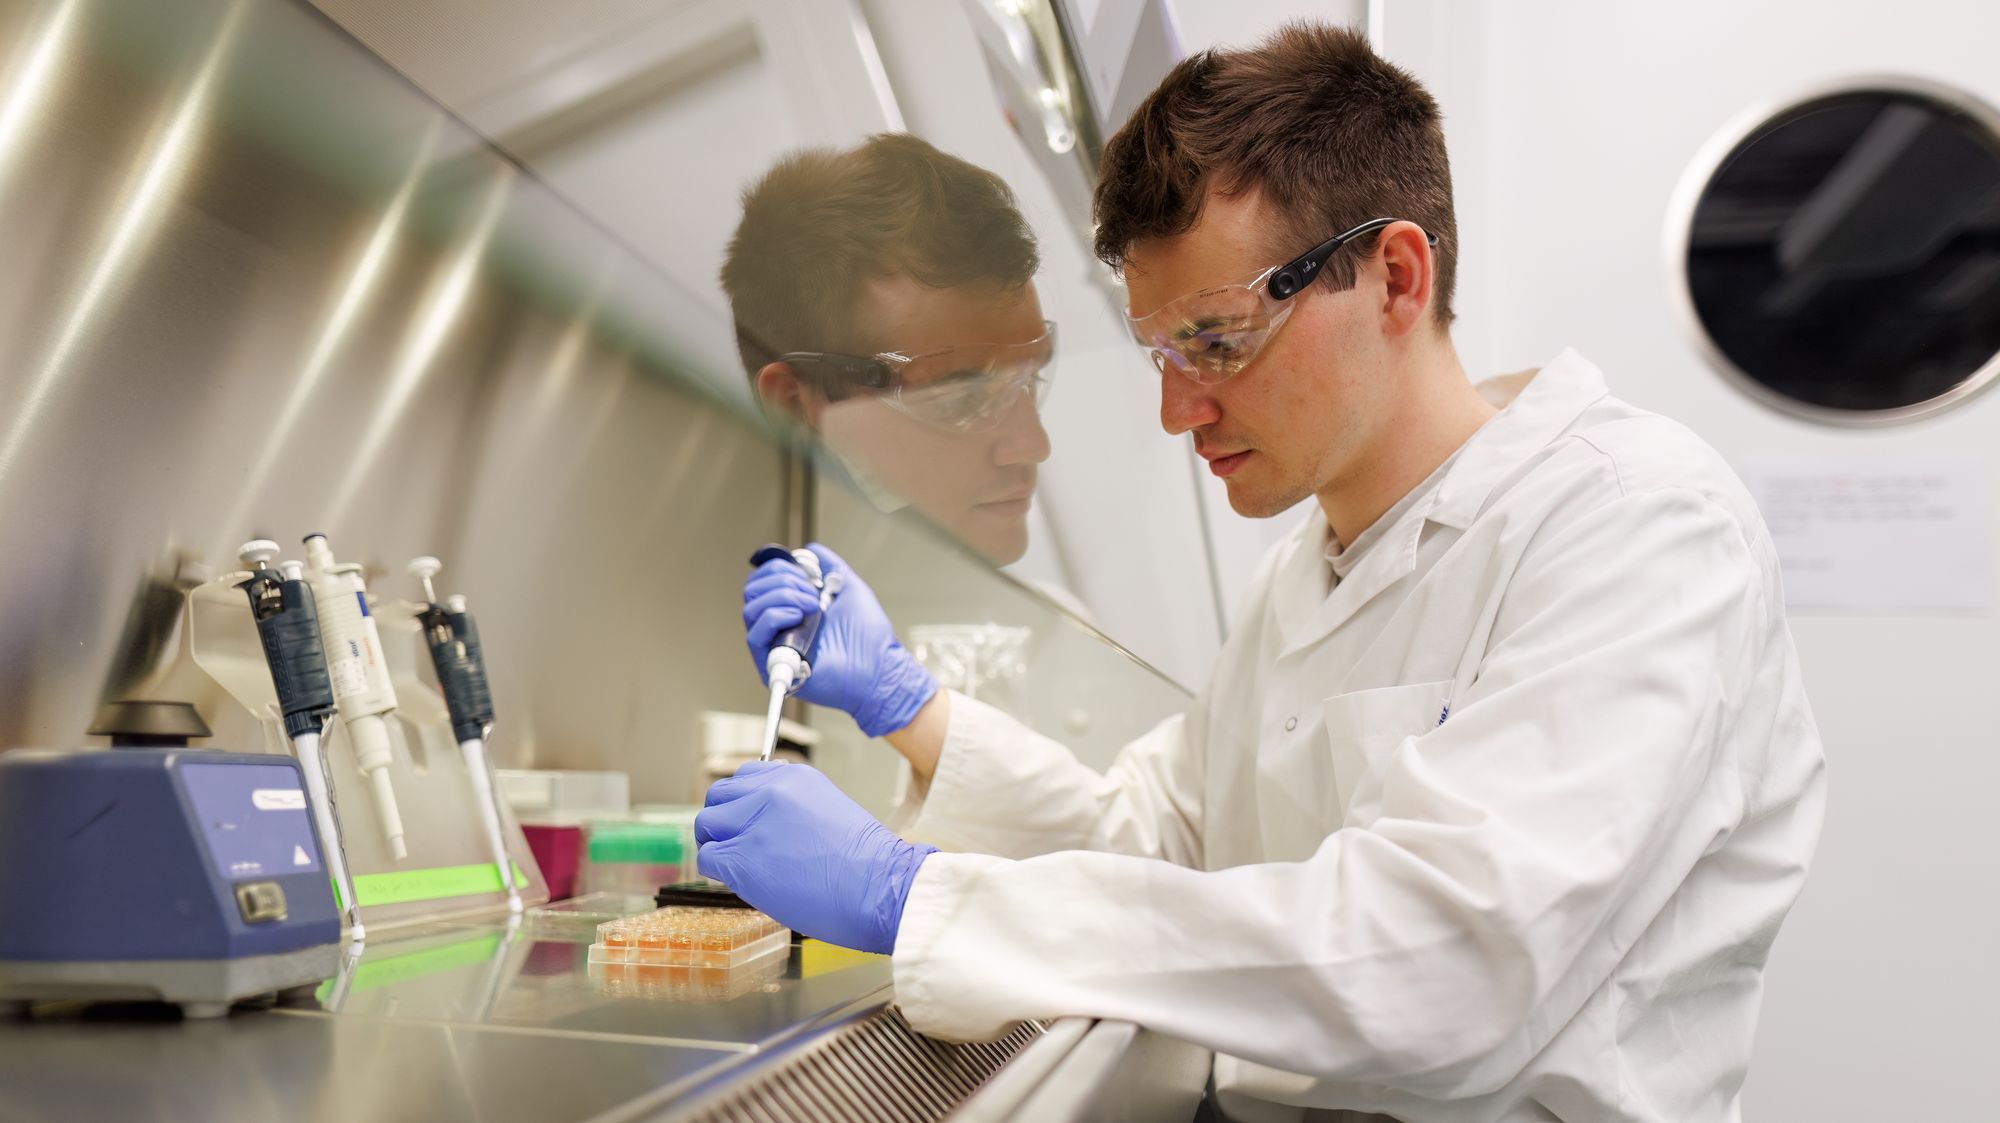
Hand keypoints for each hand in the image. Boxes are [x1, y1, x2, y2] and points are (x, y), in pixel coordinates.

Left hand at [695, 761, 934, 954]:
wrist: (880, 887)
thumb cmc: (865, 862)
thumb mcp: (828, 810)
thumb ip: (791, 806)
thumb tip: (762, 822)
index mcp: (793, 776)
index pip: (744, 776)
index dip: (741, 802)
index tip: (746, 820)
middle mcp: (769, 792)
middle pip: (718, 795)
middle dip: (722, 821)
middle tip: (735, 844)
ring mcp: (753, 824)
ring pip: (706, 824)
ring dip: (717, 845)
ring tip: (738, 865)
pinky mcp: (742, 859)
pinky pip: (708, 859)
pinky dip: (718, 872)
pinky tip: (742, 882)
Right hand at [742, 543, 937, 737]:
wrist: (879, 669)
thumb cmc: (869, 637)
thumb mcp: (850, 588)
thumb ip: (830, 566)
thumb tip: (809, 550)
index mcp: (792, 609)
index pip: (763, 580)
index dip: (779, 568)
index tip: (809, 574)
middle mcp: (779, 627)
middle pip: (753, 590)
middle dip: (782, 580)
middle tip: (812, 593)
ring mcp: (775, 646)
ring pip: (751, 609)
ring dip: (782, 597)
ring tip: (812, 606)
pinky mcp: (773, 666)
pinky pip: (755, 635)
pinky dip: (775, 616)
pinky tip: (799, 616)